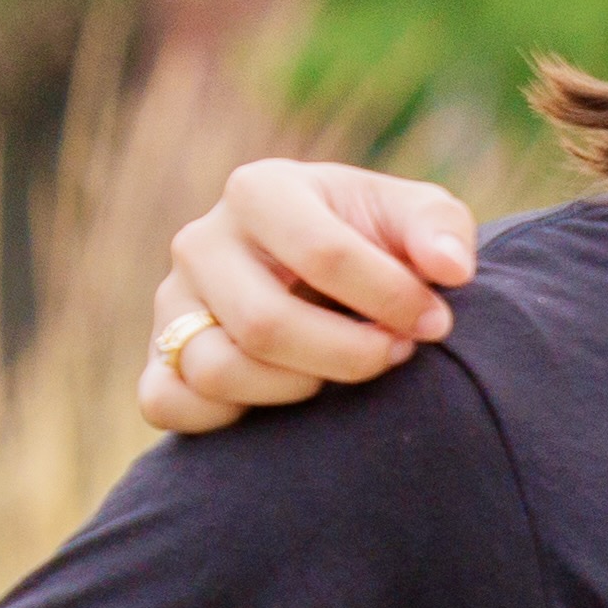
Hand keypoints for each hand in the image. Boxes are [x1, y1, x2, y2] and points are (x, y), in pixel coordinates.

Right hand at [145, 160, 482, 434]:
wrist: (329, 277)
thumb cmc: (376, 240)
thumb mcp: (417, 217)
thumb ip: (440, 229)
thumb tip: (450, 269)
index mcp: (261, 190)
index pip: (322, 252)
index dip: (391, 299)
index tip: (435, 322)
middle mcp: (201, 242)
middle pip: (265, 323)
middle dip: (348, 354)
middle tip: (396, 354)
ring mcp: (172, 302)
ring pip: (216, 369)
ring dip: (296, 388)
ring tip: (340, 374)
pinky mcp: (158, 359)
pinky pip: (168, 403)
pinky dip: (225, 417)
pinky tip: (283, 401)